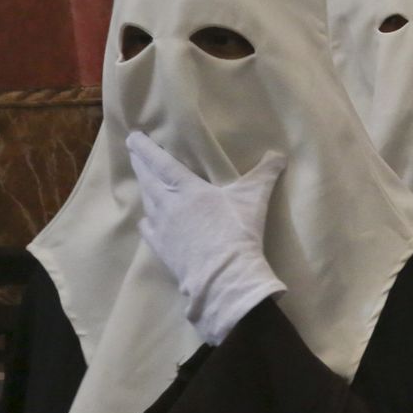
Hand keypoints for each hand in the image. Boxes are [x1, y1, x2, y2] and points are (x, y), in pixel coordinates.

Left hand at [126, 131, 286, 345]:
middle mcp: (168, 204)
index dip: (146, 148)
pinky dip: (147, 220)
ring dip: (143, 188)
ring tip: (143, 182)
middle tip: (133, 153)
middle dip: (140, 164)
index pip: (160, 162)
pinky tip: (147, 220)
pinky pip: (147, 229)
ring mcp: (162, 228)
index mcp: (187, 188)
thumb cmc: (238, 231)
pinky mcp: (161, 249)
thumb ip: (265, 173)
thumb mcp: (255, 197)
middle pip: (148, 179)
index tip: (133, 137)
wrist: (223, 275)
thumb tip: (279, 154)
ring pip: (147, 202)